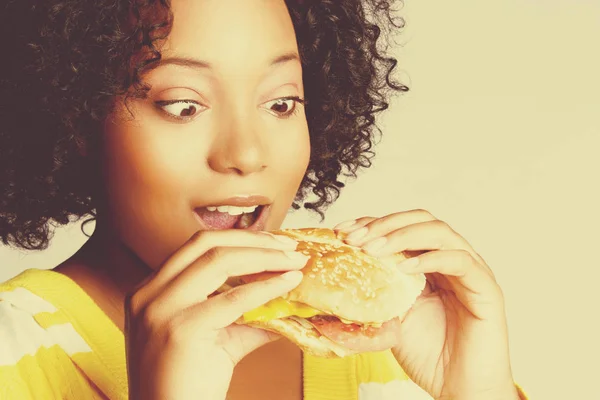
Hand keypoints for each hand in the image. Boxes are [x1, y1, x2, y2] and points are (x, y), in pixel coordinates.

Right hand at [124, 229, 308, 399]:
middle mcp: (148, 293)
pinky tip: (288, 283)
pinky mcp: (181, 329)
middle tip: (288, 246)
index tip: (272, 242)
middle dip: (253, 239)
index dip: (239, 239)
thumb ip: (245, 314)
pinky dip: (266, 286)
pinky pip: (233, 299)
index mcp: (150, 290)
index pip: (197, 247)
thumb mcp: (216, 338)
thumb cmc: (191, 384)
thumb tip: (285, 296)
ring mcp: (160, 309)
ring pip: (218, 261)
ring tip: (293, 261)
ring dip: (264, 257)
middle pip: (206, 243)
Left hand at [334, 210, 518, 399]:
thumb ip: (371, 299)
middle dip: (385, 224)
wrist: (458, 389)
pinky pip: (460, 261)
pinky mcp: (486, 288)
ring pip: (440, 232)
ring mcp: (470, 271)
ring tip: (375, 249)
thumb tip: (328, 296)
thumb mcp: (389, 320)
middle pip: (421, 219)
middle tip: (357, 238)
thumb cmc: (428, 355)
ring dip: (403, 236)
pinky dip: (430, 258)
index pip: (401, 227)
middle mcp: (450, 260)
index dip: (372, 223)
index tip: (342, 230)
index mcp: (428, 263)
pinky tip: (405, 268)